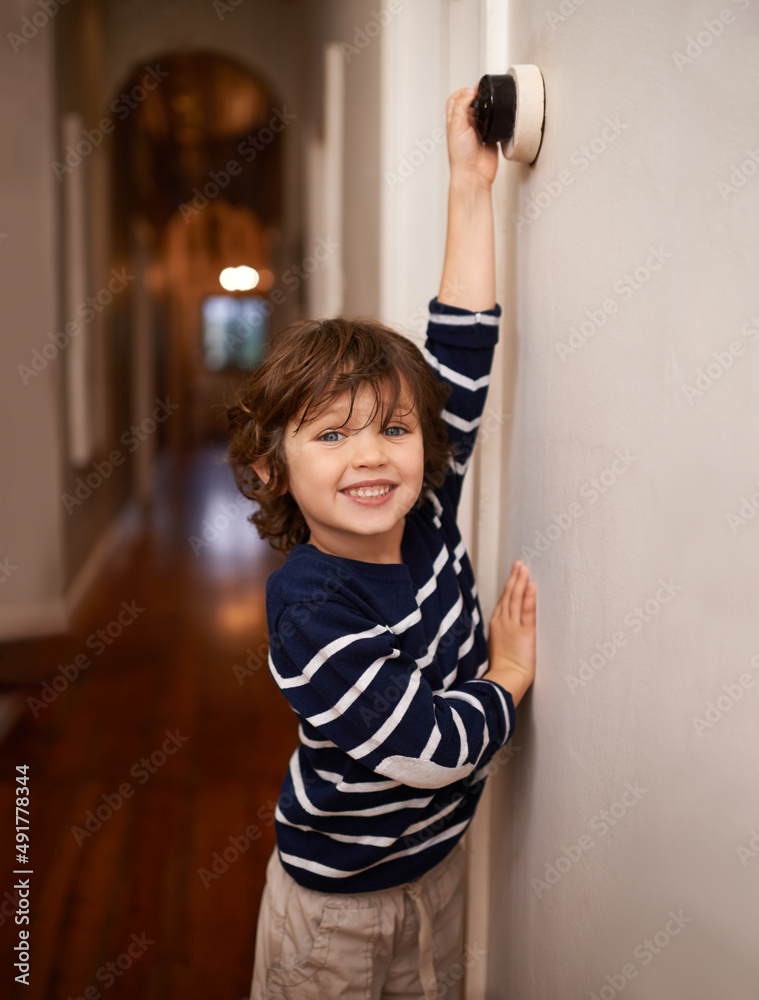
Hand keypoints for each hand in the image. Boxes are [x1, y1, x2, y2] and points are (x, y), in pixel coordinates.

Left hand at [445, 87, 498, 187]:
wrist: (474, 174)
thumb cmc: (461, 156)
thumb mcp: (457, 126)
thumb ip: (462, 107)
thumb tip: (469, 91)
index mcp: (454, 121)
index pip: (455, 100)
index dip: (463, 92)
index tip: (473, 91)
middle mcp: (465, 125)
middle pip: (471, 104)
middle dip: (478, 97)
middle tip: (485, 94)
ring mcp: (478, 131)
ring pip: (483, 113)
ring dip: (488, 108)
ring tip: (491, 104)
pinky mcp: (490, 137)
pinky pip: (494, 124)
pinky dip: (497, 119)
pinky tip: (497, 118)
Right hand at [483, 561, 536, 705]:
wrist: (505, 680)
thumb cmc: (502, 669)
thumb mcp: (496, 647)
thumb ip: (500, 635)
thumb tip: (504, 632)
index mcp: (495, 625)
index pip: (503, 601)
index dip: (508, 587)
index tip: (513, 575)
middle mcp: (502, 622)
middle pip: (508, 595)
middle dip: (514, 578)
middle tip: (519, 564)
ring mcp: (512, 625)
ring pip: (516, 598)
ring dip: (520, 581)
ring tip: (524, 567)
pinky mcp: (524, 632)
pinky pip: (527, 610)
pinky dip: (529, 596)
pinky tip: (531, 584)